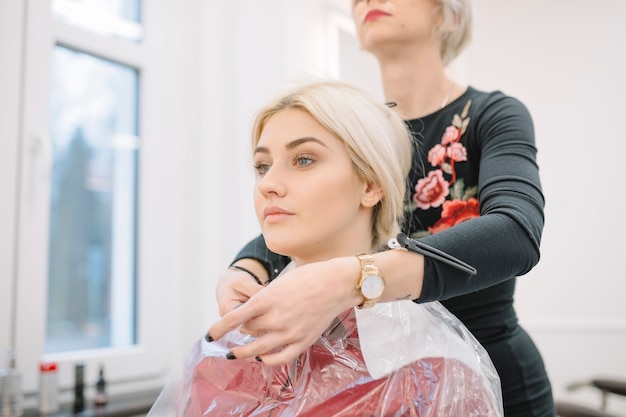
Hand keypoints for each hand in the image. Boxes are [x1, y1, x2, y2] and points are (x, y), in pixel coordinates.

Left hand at [207, 257, 361, 365]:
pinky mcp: (302, 342)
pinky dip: (267, 360)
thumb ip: (263, 301)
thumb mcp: (279, 284)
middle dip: (239, 331)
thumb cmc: (308, 278)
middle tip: (235, 331)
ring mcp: (289, 332)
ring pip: (257, 350)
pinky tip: (261, 357)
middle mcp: (275, 318)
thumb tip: (251, 316)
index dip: (219, 328)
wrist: (336, 284)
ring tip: (234, 354)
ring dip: (243, 353)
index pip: (234, 318)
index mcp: (267, 300)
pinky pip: (278, 358)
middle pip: (247, 331)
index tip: (210, 334)